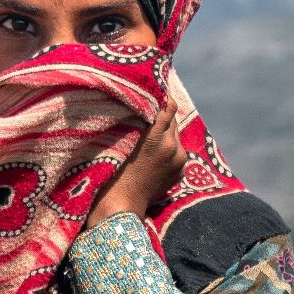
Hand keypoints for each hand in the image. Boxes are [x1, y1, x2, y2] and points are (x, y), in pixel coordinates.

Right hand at [85, 102, 186, 230]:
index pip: (168, 106)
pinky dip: (168, 147)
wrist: (121, 204)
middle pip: (172, 119)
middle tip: (147, 110)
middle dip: (162, 114)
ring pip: (175, 134)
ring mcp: (179, 160)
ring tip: (149, 135)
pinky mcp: (181, 170)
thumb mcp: (123, 141)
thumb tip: (151, 101)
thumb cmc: (113, 171)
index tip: (155, 89)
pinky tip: (153, 153)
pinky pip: (177, 150)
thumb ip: (140, 121)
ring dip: (165, 132)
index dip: (162, 96)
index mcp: (157, 138)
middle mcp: (173, 147)